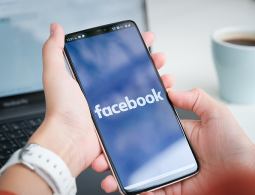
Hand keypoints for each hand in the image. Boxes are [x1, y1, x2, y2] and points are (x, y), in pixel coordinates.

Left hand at [28, 23, 173, 177]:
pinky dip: (155, 102)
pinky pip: (142, 109)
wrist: (70, 142)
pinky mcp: (123, 121)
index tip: (143, 40)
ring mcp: (116, 107)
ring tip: (166, 76)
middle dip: (150, 64)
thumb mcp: (55, 75)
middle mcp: (105, 93)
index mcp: (93, 81)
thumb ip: (54, 51)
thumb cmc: (62, 111)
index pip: (117, 60)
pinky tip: (163, 96)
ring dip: (156, 81)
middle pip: (133, 74)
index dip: (131, 49)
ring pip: (142, 91)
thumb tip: (55, 29)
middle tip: (159, 58)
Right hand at [92, 88, 254, 193]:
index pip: (145, 130)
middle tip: (98, 155)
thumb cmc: (235, 144)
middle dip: (114, 155)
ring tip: (104, 176)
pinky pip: (150, 191)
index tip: (109, 130)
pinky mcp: (172, 189)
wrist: (245, 172)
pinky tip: (121, 187)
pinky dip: (135, 190)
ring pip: (137, 174)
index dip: (126, 131)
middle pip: (135, 153)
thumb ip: (194, 98)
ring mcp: (169, 172)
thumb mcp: (215, 112)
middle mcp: (169, 153)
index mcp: (176, 134)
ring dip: (118, 175)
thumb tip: (170, 90)